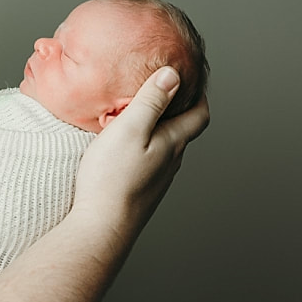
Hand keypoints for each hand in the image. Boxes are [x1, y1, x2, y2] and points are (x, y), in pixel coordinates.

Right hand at [71, 66, 209, 240]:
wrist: (101, 227)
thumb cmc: (111, 178)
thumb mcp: (129, 129)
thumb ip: (151, 101)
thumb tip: (173, 74)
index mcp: (172, 143)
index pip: (199, 115)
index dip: (200, 95)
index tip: (192, 79)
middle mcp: (170, 162)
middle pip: (184, 131)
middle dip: (178, 109)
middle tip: (162, 91)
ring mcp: (157, 180)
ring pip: (166, 148)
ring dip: (160, 129)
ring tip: (142, 115)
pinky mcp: (141, 192)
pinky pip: (150, 163)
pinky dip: (145, 147)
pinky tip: (125, 147)